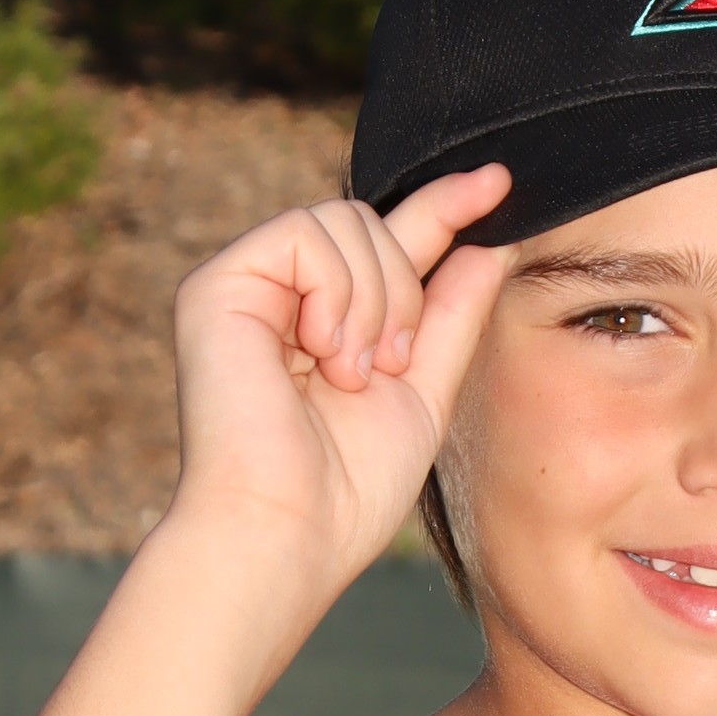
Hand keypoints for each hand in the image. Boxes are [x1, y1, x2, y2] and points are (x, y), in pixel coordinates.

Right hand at [165, 167, 515, 653]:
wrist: (288, 535)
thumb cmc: (347, 492)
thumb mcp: (424, 393)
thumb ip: (452, 317)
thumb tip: (490, 240)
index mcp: (323, 322)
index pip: (390, 242)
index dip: (445, 205)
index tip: (500, 180)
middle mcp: (279, 297)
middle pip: (373, 222)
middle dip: (405, 292)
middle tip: (387, 369)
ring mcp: (244, 287)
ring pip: (345, 220)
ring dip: (375, 302)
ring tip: (349, 375)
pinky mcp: (216, 285)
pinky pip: (308, 232)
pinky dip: (337, 294)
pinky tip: (323, 355)